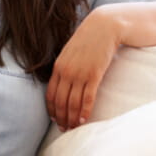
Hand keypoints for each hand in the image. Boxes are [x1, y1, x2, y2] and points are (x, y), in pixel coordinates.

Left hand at [46, 5, 121, 130]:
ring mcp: (79, 74)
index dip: (52, 109)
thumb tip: (63, 80)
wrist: (104, 26)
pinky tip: (84, 121)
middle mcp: (66, 72)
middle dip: (61, 118)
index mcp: (58, 66)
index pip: (51, 94)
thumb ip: (65, 65)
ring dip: (72, 119)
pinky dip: (84, 112)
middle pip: (60, 101)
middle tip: (64, 129)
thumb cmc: (88, 38)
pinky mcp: (94, 75)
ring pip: (72, 103)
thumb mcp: (70, 51)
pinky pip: (87, 99)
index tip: (54, 119)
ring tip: (73, 128)